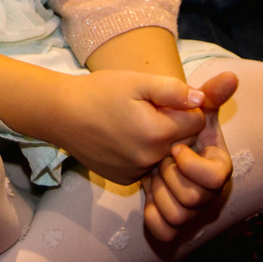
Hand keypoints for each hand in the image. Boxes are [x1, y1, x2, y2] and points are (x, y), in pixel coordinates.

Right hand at [51, 68, 210, 184]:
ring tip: (134, 122)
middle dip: (175, 125)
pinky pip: (147, 167)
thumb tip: (201, 100)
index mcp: (157, 133)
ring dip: (160, 141)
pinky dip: (143, 153)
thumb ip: (172, 90)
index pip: (197, 123)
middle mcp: (150, 159)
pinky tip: (124, 138)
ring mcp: (136, 173)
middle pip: (184, 141)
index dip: (186, 108)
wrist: (60, 114)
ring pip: (166, 156)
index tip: (167, 99)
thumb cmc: (99, 92)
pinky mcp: (124, 179)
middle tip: (149, 109)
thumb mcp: (137, 81)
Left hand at [143, 72, 239, 248]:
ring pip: (180, 217)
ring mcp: (192, 209)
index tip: (173, 149)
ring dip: (160, 196)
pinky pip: (165, 232)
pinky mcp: (172, 222)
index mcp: (218, 164)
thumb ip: (209, 93)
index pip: (218, 177)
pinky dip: (153, 218)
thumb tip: (231, 75)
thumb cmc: (168, 122)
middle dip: (171, 178)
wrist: (140, 141)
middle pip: (197, 200)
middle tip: (158, 162)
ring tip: (152, 176)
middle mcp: (210, 191)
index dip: (192, 165)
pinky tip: (147, 197)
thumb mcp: (187, 106)